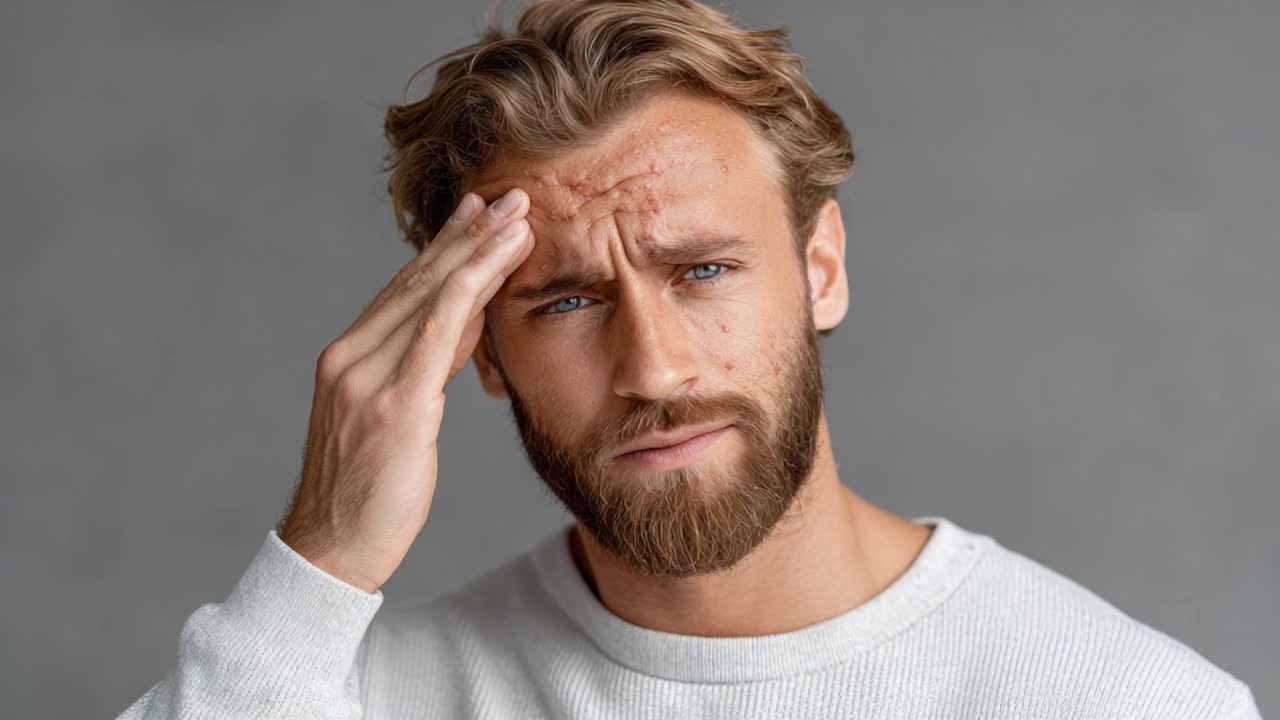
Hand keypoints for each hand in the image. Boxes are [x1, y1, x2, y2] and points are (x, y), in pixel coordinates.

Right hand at [277, 188, 532, 592]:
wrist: (332, 550)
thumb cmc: (370, 493)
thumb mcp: (401, 420)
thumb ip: (428, 366)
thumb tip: (469, 324)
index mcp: (348, 358)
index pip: (404, 290)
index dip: (445, 248)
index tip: (478, 213)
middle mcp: (351, 357)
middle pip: (417, 281)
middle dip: (467, 235)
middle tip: (507, 196)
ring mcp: (367, 378)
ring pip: (430, 295)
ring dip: (478, 251)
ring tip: (517, 216)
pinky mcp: (393, 405)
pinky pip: (438, 333)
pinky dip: (470, 289)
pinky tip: (498, 262)